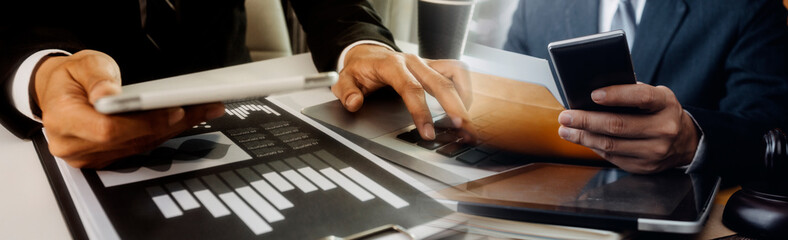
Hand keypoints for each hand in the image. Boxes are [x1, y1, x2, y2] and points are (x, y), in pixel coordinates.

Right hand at [34, 50, 225, 167]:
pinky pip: (141, 147)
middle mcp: (73, 144)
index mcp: (62, 119)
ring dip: (175, 128)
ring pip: (141, 145)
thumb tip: (108, 95)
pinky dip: (165, 132)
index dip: (143, 122)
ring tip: (203, 109)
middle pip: (131, 140)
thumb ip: (97, 78)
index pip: (108, 129)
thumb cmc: (73, 77)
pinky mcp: (106, 158)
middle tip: (203, 106)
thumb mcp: (85, 64)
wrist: (62, 91)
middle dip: (170, 123)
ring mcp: (90, 156)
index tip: (173, 110)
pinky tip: (187, 119)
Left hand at [332, 44, 474, 139]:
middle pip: (440, 83)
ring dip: (465, 97)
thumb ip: (347, 92)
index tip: (428, 133)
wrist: (369, 54)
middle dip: (454, 108)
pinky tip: (464, 107)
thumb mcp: (345, 79)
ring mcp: (426, 63)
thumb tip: (355, 103)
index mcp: (392, 66)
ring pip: (454, 74)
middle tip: (463, 130)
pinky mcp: (434, 66)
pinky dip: (465, 88)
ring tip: (467, 121)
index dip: (421, 112)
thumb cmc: (361, 70)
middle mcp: (413, 62)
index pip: (411, 88)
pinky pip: (457, 72)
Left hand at [556, 83, 699, 172]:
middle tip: (566, 116)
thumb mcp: (656, 97)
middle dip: (586, 121)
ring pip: (611, 145)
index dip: (616, 95)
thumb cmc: (661, 112)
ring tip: (566, 130)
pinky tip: (583, 140)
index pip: (641, 97)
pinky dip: (594, 148)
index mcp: (665, 104)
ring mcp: (655, 151)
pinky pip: (612, 157)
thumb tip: (593, 95)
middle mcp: (664, 129)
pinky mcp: (645, 167)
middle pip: (618, 125)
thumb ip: (631, 92)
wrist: (685, 142)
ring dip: (583, 137)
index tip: (593, 95)